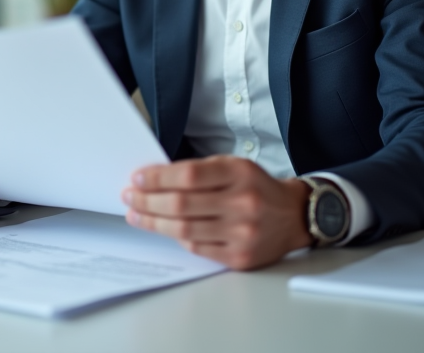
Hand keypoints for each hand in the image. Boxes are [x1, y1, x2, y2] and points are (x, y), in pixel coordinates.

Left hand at [122, 155, 311, 270]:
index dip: (157, 178)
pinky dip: (178, 239)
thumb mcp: (233, 166)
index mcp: (239, 174)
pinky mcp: (240, 257)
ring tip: (137, 215)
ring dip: (154, 222)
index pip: (188, 176)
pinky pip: (198, 249)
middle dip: (148, 201)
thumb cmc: (256, 187)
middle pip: (182, 205)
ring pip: (185, 230)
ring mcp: (242, 233)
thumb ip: (199, 171)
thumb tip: (155, 179)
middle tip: (130, 197)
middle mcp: (242, 203)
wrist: (293, 215)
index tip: (137, 178)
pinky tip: (166, 229)